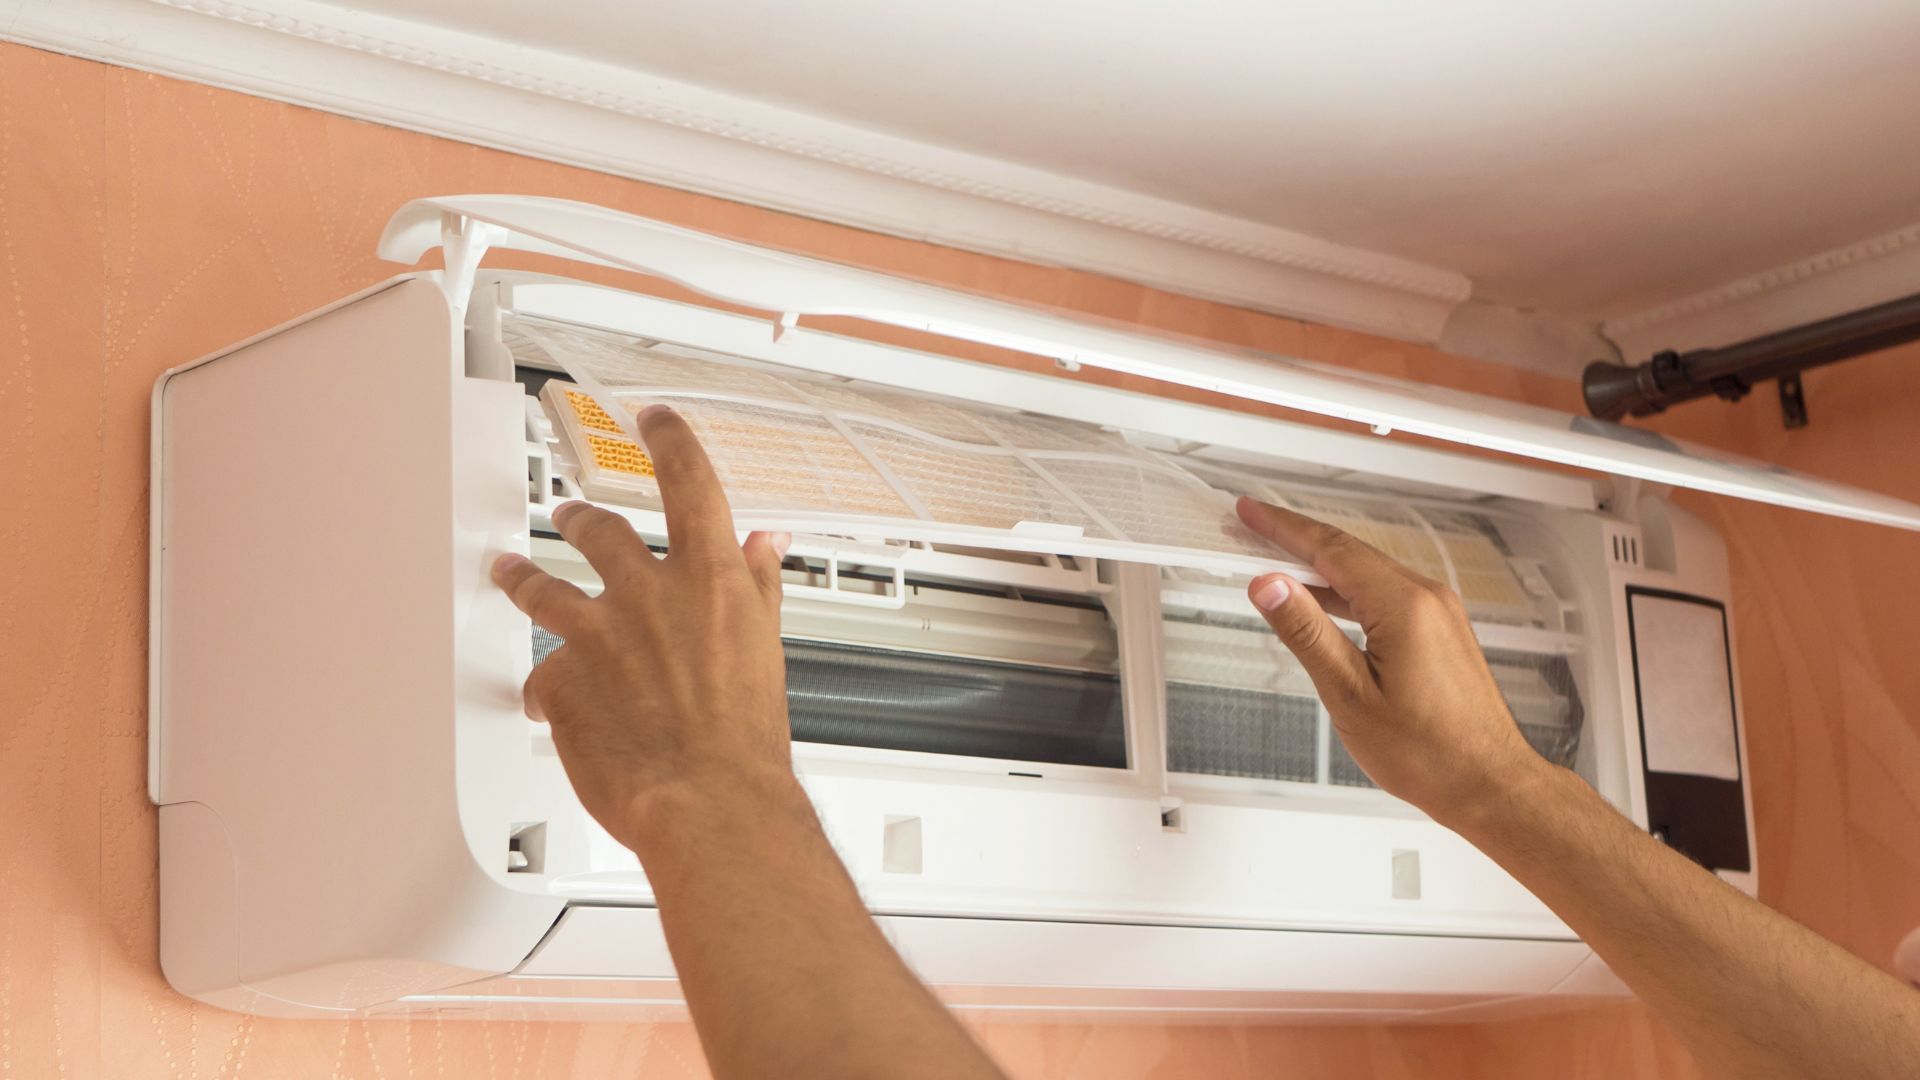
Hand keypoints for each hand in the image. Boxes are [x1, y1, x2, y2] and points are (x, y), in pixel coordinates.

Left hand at [490, 404, 796, 857]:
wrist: (709, 803)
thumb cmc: (746, 743)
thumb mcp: (768, 650)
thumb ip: (759, 588)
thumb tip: (767, 547)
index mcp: (710, 580)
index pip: (689, 482)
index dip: (669, 441)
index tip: (655, 421)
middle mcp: (648, 594)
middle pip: (599, 529)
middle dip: (579, 518)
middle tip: (571, 515)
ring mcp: (596, 634)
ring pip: (543, 586)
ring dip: (523, 576)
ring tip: (509, 571)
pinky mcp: (559, 680)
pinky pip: (541, 673)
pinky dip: (548, 687)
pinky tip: (550, 701)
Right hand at [1235, 496, 1542, 821]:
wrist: (1487, 784)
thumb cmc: (1430, 753)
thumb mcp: (1349, 694)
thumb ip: (1307, 632)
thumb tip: (1270, 587)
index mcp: (1404, 606)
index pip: (1330, 549)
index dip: (1283, 528)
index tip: (1252, 513)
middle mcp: (1427, 599)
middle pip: (1349, 552)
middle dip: (1296, 538)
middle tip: (1254, 526)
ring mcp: (1439, 612)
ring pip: (1368, 571)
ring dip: (1321, 564)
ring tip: (1278, 562)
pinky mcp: (1441, 630)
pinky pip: (1386, 592)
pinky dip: (1348, 588)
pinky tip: (1325, 600)